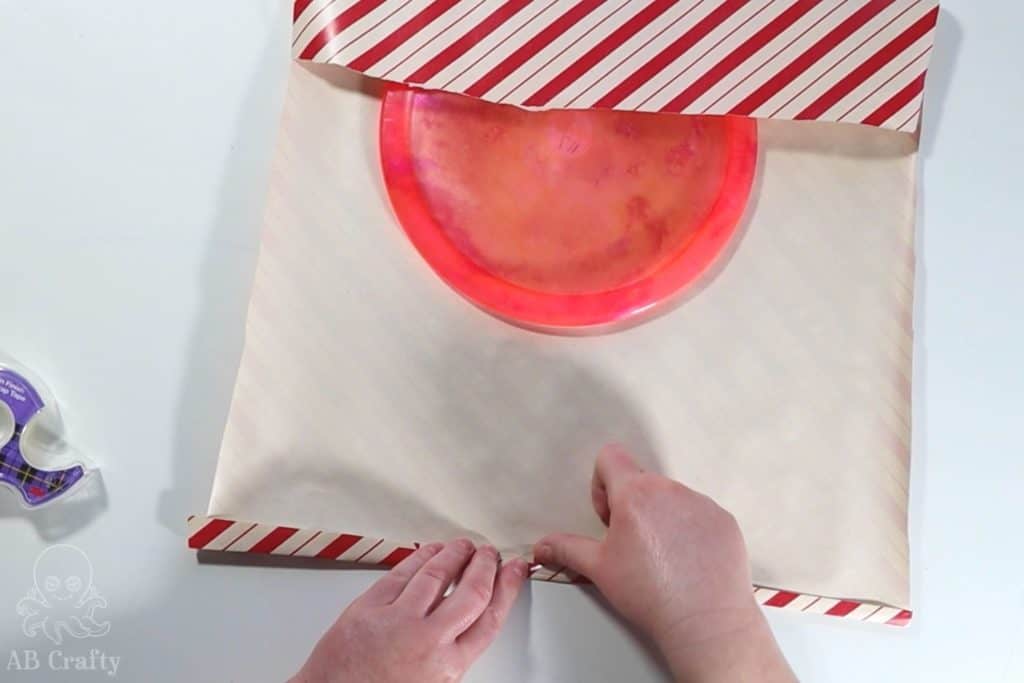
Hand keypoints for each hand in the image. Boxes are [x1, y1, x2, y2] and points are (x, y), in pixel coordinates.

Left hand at [292, 540, 527, 682]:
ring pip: (437, 575)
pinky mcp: (369, 608)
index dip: (507, 589)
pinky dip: (420, 557)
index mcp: (447, 667)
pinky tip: (431, 551)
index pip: (490, 618)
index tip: (514, 572)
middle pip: (471, 591)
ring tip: (464, 546)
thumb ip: (451, 654)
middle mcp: (428, 641)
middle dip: (485, 566)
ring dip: (455, 555)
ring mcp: (397, 621)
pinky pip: (402, 572)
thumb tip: (466, 621)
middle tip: (491, 553)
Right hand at [535, 446, 794, 681]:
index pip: (610, 456)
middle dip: (631, 506)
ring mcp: (702, 503)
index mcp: (635, 493)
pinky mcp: (724, 520)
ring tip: (663, 560)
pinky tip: (687, 563)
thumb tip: (540, 546)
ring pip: (671, 499)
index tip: (609, 519)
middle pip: (641, 481)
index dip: (601, 485)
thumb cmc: (650, 594)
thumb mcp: (598, 569)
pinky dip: (690, 531)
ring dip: (661, 518)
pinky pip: (699, 514)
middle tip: (632, 546)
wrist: (705, 623)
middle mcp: (670, 490)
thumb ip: (566, 548)